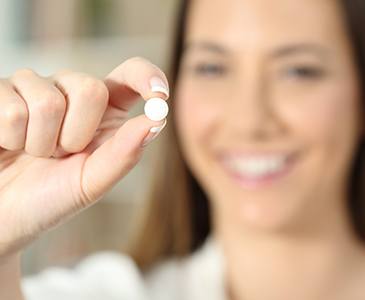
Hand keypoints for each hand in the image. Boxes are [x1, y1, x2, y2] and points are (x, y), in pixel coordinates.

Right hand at [0, 57, 168, 257]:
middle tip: (60, 155)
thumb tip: (156, 121)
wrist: (5, 213)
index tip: (159, 95)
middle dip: (75, 135)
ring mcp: (35, 88)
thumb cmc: (50, 198)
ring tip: (32, 154)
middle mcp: (72, 92)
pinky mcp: (2, 92)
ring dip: (39, 143)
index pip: (130, 76)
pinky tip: (8, 144)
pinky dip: (10, 138)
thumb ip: (124, 153)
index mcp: (103, 112)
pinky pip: (10, 107)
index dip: (147, 77)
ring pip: (47, 102)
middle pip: (90, 89)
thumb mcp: (92, 182)